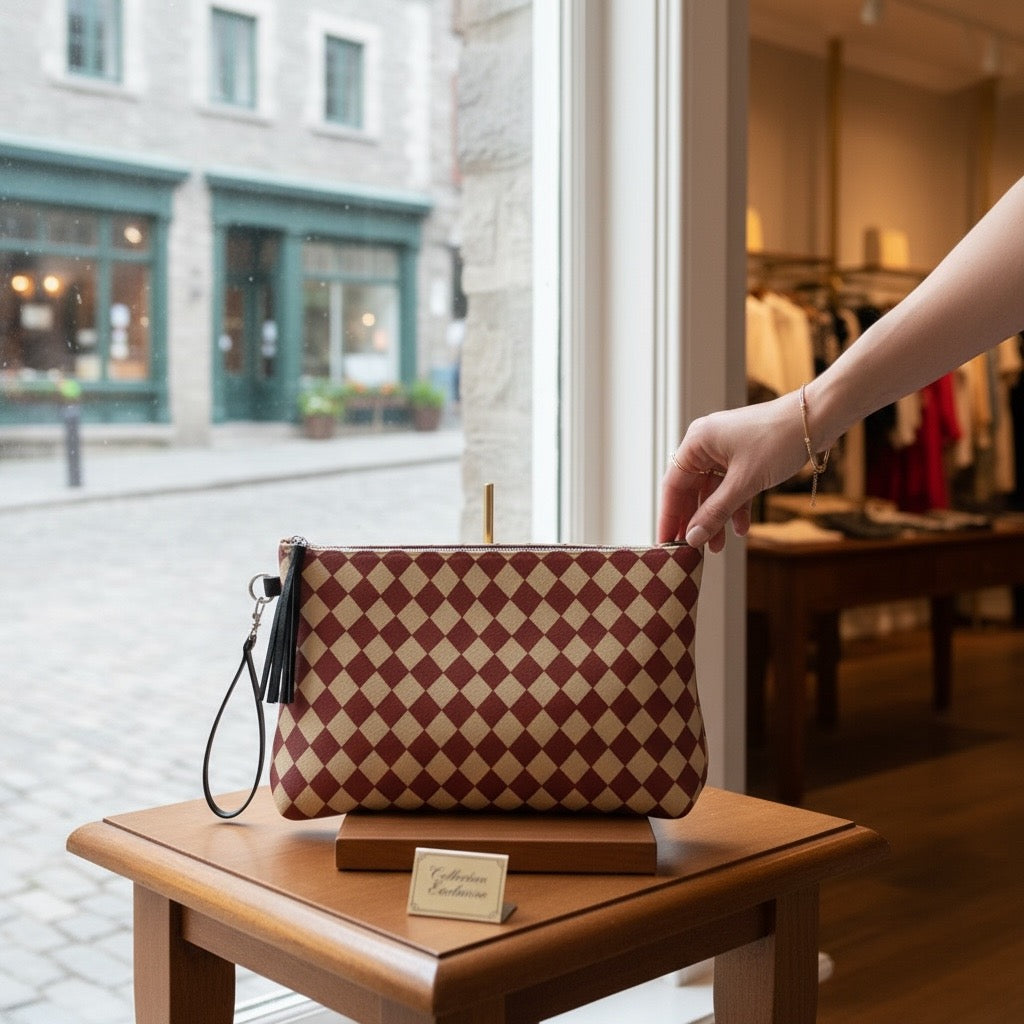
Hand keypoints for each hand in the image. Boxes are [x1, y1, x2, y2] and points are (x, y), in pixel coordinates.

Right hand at [658, 393, 808, 550]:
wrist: (817, 419)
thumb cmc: (777, 440)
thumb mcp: (744, 482)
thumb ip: (715, 512)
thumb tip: (693, 537)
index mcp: (697, 442)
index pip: (673, 485)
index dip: (669, 515)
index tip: (667, 541)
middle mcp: (707, 445)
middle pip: (692, 490)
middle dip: (695, 520)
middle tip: (692, 549)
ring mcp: (726, 451)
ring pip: (712, 492)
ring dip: (716, 518)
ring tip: (717, 546)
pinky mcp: (744, 458)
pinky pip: (731, 487)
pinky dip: (735, 507)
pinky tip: (741, 528)